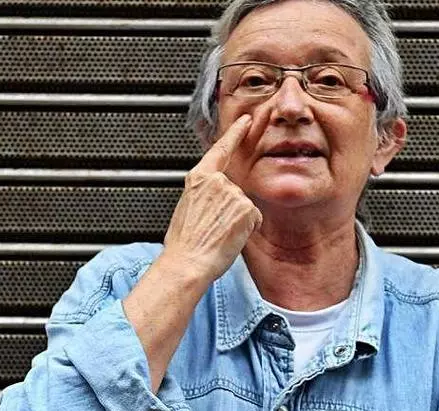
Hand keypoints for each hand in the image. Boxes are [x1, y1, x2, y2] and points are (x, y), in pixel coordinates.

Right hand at [160, 114, 262, 283]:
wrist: (187, 262)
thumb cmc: (184, 244)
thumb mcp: (188, 208)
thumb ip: (205, 195)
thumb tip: (216, 201)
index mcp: (198, 178)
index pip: (221, 149)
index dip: (235, 133)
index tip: (246, 120)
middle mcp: (217, 182)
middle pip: (236, 191)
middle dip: (231, 210)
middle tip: (212, 227)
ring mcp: (234, 194)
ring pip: (245, 207)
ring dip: (237, 221)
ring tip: (217, 234)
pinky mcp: (246, 208)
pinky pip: (254, 219)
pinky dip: (246, 230)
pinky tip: (229, 237)